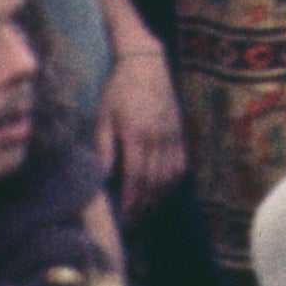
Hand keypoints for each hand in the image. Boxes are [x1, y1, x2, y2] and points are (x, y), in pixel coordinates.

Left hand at [104, 44, 184, 213]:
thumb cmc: (119, 89)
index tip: (124, 219)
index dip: (132, 202)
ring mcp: (172, 133)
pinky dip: (174, 182)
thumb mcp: (103, 116)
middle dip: (144, 207)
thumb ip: (104, 147)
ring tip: (146, 213)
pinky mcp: (180, 130)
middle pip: (155, 182)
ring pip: (170, 176)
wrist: (145, 61)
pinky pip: (181, 163)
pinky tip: (163, 192)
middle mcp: (158, 136)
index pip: (137, 178)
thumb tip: (104, 178)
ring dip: (159, 198)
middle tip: (132, 224)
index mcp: (137, 133)